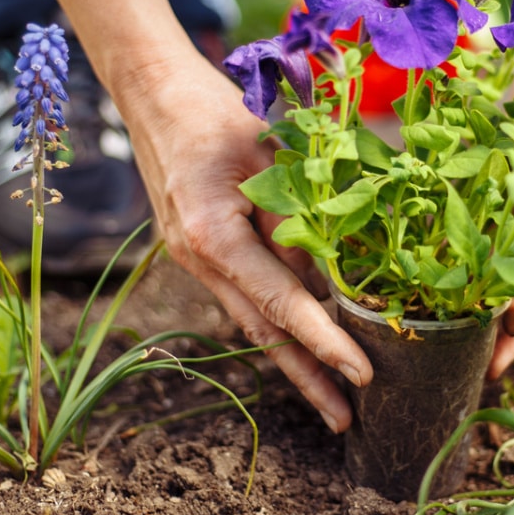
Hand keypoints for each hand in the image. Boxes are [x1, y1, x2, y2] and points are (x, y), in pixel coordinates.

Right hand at [130, 60, 373, 432]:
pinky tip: (304, 338)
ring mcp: (192, 260)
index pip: (280, 303)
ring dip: (291, 357)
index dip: (323, 342)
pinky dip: (275, 320)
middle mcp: (197, 259)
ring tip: (333, 396)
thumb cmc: (215, 114)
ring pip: (250, 320)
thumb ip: (300, 219)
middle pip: (260, 332)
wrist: (153, 93)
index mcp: (213, 236)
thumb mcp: (271, 158)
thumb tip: (332, 276)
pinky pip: (242, 294)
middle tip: (346, 420)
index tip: (360, 374)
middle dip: (305, 379)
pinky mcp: (196, 251)